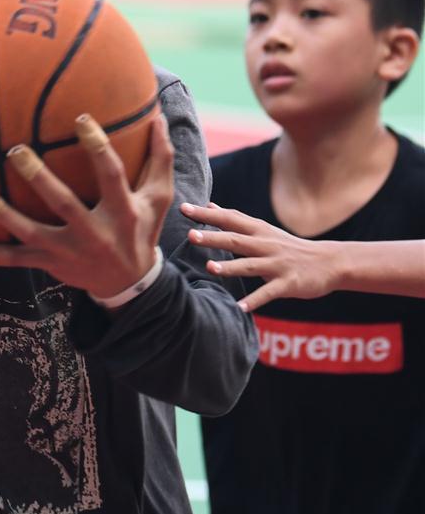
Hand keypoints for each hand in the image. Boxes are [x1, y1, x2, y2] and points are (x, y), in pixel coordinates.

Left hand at [0, 114, 173, 299]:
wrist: (130, 283)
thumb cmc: (141, 230)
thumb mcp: (158, 198)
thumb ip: (160, 159)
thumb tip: (159, 118)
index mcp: (122, 211)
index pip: (110, 175)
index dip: (97, 147)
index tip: (80, 118)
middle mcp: (94, 233)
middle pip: (63, 204)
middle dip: (39, 179)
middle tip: (16, 151)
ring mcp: (68, 251)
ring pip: (30, 233)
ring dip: (2, 214)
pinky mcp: (50, 264)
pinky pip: (14, 260)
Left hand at [180, 202, 339, 311]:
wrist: (329, 262)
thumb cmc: (288, 246)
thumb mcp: (262, 229)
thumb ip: (235, 221)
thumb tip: (209, 206)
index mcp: (258, 230)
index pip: (229, 219)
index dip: (206, 214)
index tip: (183, 208)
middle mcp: (265, 245)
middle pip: (235, 239)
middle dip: (213, 237)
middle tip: (191, 235)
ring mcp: (277, 264)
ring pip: (250, 265)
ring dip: (230, 266)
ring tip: (210, 268)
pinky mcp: (288, 283)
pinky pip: (269, 293)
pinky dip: (255, 300)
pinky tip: (240, 307)